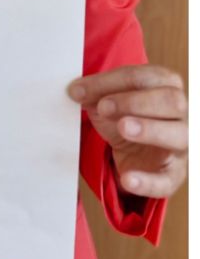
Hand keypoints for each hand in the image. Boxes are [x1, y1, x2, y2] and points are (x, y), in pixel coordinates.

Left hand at [69, 66, 187, 199]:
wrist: (136, 159)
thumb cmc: (126, 123)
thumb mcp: (108, 106)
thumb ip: (96, 95)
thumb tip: (77, 90)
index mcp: (167, 88)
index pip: (147, 77)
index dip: (112, 81)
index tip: (80, 90)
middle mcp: (180, 115)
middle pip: (172, 101)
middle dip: (136, 101)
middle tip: (103, 107)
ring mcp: (179, 145)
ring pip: (179, 135)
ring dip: (150, 129)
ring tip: (122, 127)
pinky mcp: (172, 174)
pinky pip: (166, 179)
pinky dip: (147, 181)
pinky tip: (127, 178)